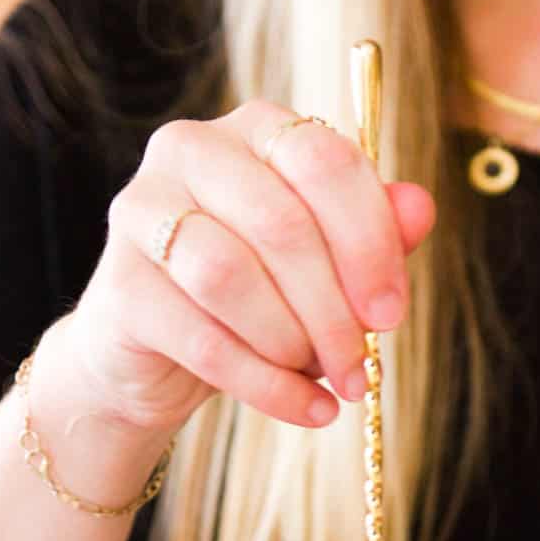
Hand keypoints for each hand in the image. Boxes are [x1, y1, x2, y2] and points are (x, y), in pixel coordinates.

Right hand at [60, 100, 435, 436]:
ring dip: (291, 343)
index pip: (323, 162)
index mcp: (254, 130)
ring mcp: (142, 212)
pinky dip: (266, 385)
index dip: (369, 242)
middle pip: (280, 224)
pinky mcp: (119, 285)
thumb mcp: (323, 265)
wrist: (153, 354)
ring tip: (322, 380)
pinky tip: (308, 410)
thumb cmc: (252, 298)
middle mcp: (190, 151)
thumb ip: (371, 233)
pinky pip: (203, 340)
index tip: (392, 313)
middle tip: (359, 368)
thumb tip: (420, 208)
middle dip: (333, 309)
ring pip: (231, 276)